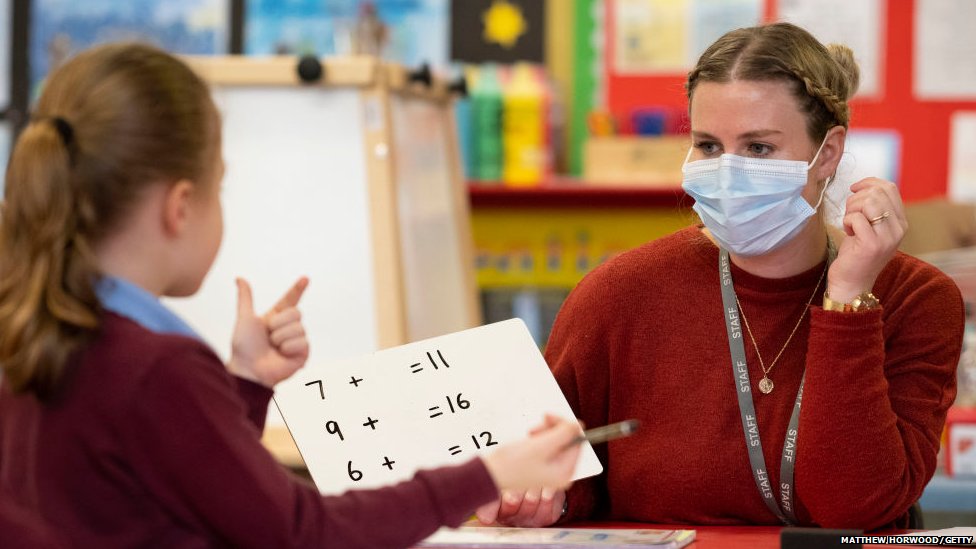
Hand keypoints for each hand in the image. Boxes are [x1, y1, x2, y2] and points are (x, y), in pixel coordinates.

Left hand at [228, 277, 309, 386]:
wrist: (248, 369)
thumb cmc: (244, 347)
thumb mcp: (245, 319)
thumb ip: (245, 298)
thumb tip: (239, 278)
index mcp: (276, 317)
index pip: (290, 299)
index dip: (298, 289)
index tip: (305, 278)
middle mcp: (288, 327)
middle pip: (296, 312)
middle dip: (278, 323)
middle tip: (268, 336)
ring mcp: (297, 341)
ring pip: (298, 327)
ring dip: (281, 338)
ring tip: (273, 348)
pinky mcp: (303, 353)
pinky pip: (302, 341)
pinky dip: (288, 348)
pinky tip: (282, 355)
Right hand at [480, 414, 579, 521]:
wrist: (489, 474)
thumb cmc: (512, 464)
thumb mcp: (541, 446)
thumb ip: (563, 434)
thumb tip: (579, 424)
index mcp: (565, 472)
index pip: (576, 440)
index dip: (563, 425)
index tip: (548, 417)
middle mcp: (561, 473)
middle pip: (567, 441)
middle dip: (552, 430)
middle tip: (536, 428)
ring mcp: (551, 470)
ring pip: (557, 441)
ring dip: (544, 433)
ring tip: (530, 435)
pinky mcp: (542, 465)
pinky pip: (548, 446)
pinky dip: (539, 439)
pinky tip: (528, 441)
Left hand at [827, 178, 906, 301]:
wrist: (852, 283)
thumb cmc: (856, 253)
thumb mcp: (870, 227)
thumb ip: (874, 208)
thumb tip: (865, 185)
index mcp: (901, 222)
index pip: (890, 188)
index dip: (869, 183)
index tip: (854, 189)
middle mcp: (899, 229)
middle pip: (877, 193)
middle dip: (856, 198)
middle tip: (850, 214)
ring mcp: (887, 237)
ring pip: (868, 203)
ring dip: (851, 209)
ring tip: (849, 223)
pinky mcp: (872, 245)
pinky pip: (856, 218)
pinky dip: (846, 221)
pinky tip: (848, 232)